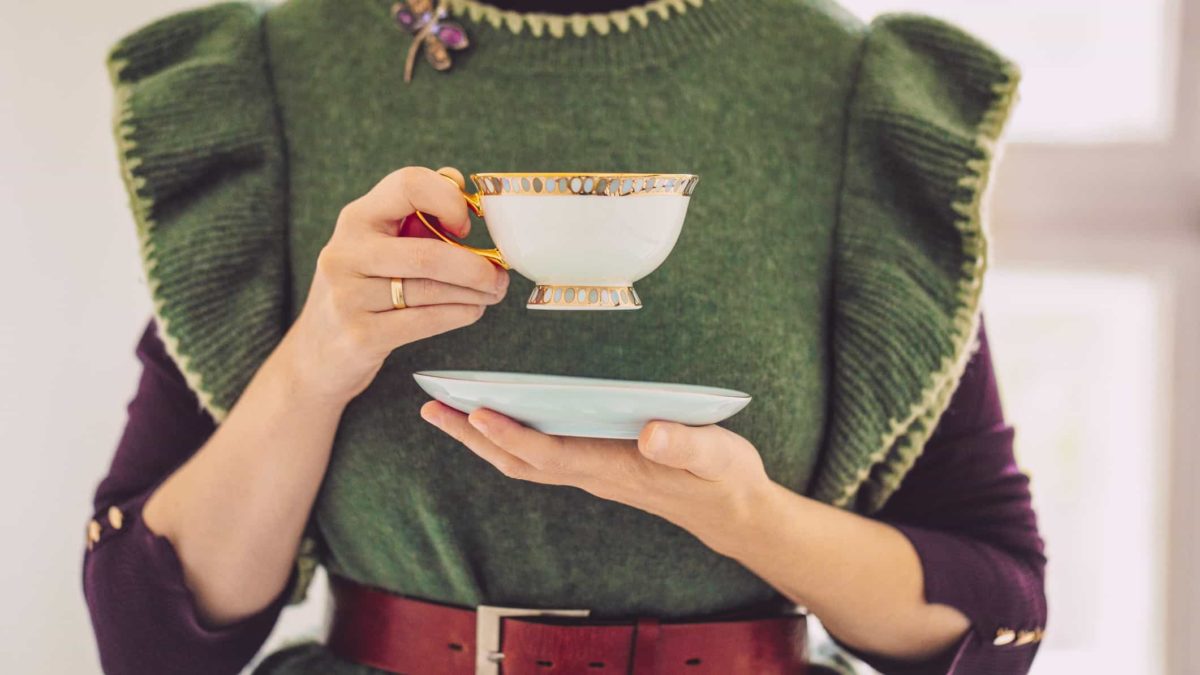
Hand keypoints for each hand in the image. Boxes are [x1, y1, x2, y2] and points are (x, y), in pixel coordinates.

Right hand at [282, 166, 509, 404]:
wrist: (314, 356)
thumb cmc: (360, 292)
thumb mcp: (376, 245)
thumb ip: (412, 214)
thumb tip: (455, 181)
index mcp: (356, 219)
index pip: (408, 185)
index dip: (448, 200)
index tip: (466, 226)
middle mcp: (346, 253)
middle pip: (428, 254)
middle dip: (476, 267)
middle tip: (500, 276)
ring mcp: (348, 296)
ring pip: (431, 290)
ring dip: (475, 293)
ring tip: (493, 293)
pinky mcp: (360, 336)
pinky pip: (426, 320)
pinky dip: (460, 314)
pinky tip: (472, 311)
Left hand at [419, 401, 771, 552]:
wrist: (730, 511)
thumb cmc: (722, 478)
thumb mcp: (717, 456)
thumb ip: (686, 444)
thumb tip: (651, 433)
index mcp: (614, 468)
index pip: (550, 454)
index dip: (511, 435)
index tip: (476, 412)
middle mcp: (592, 473)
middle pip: (519, 460)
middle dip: (473, 436)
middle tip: (431, 407)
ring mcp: (590, 472)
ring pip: (523, 459)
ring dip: (481, 438)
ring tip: (446, 410)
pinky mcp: (595, 465)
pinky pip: (539, 454)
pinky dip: (508, 437)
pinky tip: (496, 417)